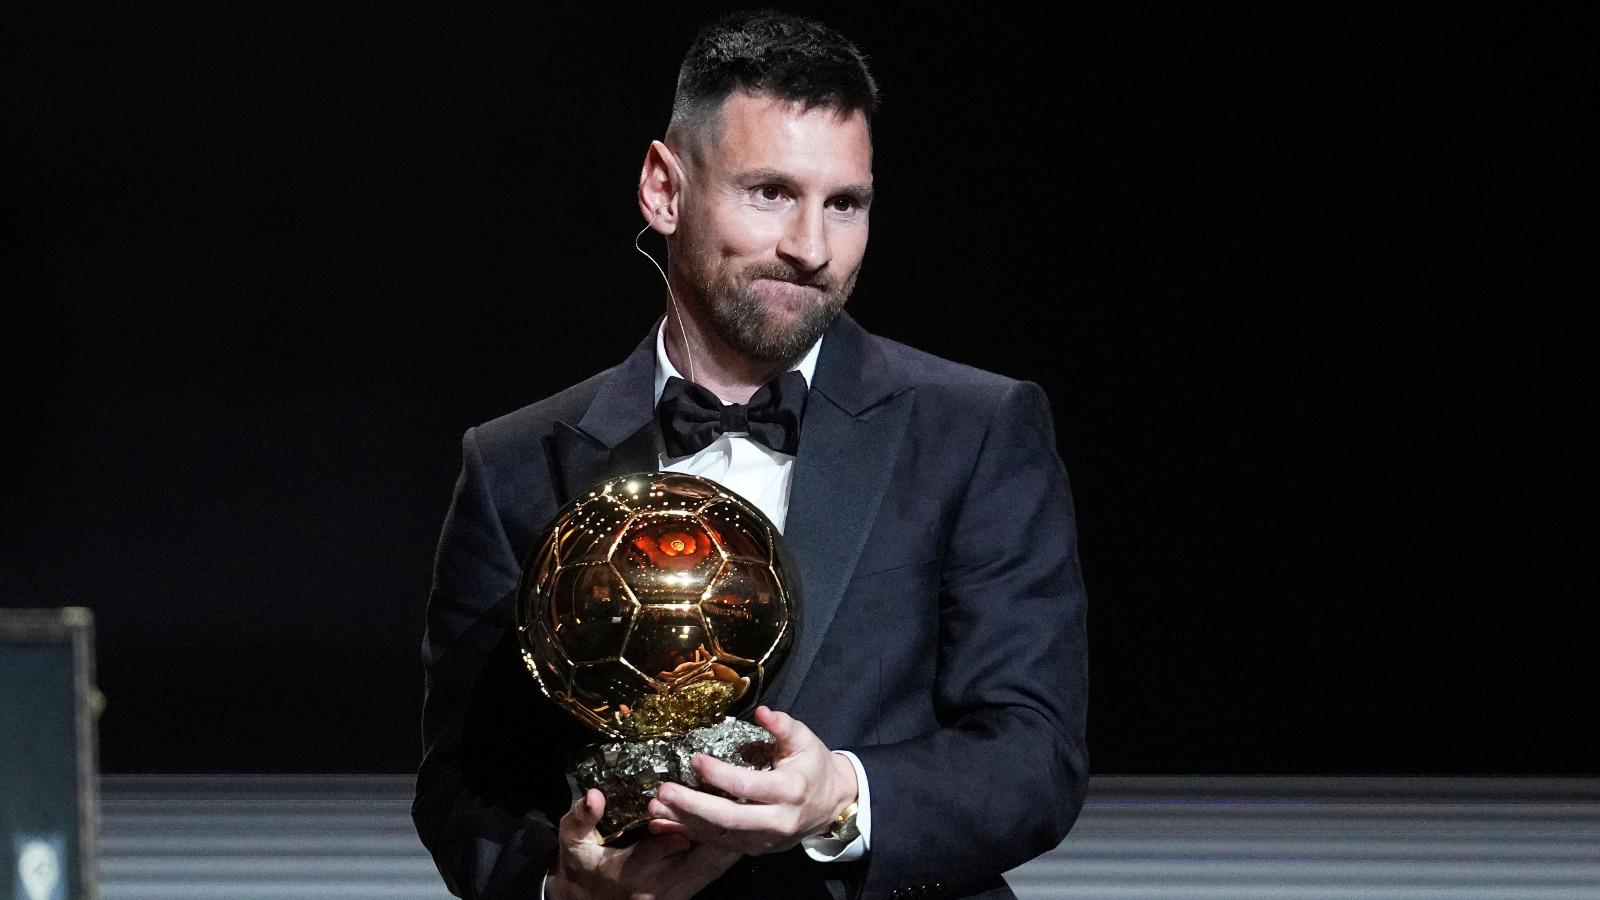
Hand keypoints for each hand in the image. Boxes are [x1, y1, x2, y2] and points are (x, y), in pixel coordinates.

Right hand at [547, 788, 739, 899]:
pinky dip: (726, 853)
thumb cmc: (582, 866)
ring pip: (711, 870)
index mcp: (629, 872)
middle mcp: (658, 887)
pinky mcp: (686, 894)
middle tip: (742, 801)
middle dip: (720, 833)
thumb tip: (593, 797)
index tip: (697, 804)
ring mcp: (675, 894)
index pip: (658, 851)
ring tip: (753, 813)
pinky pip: (712, 874)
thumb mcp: (573, 842)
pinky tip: (743, 831)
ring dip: (731, 843)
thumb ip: (581, 819)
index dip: (677, 827)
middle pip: (698, 862)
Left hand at [645, 706, 857, 855]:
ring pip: (720, 835)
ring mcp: (765, 840)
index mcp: (790, 791)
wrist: (832, 804)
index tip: (695, 759)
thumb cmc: (814, 766)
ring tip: (656, 807)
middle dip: (693, 806)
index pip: (748, 786)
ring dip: (685, 822)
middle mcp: (777, 821)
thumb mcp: (805, 740)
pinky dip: (691, 834)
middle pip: (729, 818)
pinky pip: (719, 844)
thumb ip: (783, 726)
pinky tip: (666, 824)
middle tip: (664, 791)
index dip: (719, 774)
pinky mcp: (755, 848)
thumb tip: (762, 711)